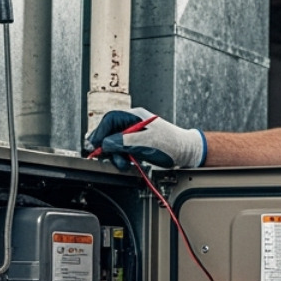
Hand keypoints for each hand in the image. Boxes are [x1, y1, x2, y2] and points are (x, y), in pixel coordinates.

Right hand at [84, 107, 205, 169]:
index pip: (110, 120)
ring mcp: (135, 134)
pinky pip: (123, 150)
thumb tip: (105, 143)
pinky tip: (126, 163)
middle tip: (105, 157)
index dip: (100, 132)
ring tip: (122, 163)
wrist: (186, 152)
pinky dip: (122, 157)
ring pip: (115, 143)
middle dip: (107, 146)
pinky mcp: (137, 145)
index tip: (95, 145)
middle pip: (110, 132)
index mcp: (135, 117)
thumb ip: (124, 141)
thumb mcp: (145, 142)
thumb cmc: (171, 143)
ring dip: (115, 154)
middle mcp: (133, 123)